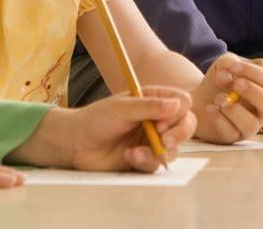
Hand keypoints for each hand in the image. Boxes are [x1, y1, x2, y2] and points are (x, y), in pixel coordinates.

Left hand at [9, 86, 194, 172]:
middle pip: (186, 125)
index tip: (163, 121)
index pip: (181, 102)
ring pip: (175, 148)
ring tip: (135, 152)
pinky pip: (157, 164)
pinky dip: (145, 161)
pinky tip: (128, 157)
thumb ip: (150, 107)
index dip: (179, 112)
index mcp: (153, 100)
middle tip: (163, 140)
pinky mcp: (144, 159)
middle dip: (179, 134)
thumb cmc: (96, 119)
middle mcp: (156, 119)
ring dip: (158, 151)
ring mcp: (152, 140)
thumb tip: (178, 104)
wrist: (76, 144)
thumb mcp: (123, 108)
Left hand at [191, 53, 262, 142]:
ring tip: (218, 98)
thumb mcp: (223, 66)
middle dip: (253, 92)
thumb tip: (229, 75)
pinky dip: (219, 118)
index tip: (234, 67)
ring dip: (233, 108)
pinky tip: (210, 108)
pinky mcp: (232, 137)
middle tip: (235, 83)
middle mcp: (260, 110)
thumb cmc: (218, 82)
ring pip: (251, 124)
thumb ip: (229, 62)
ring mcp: (248, 126)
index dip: (253, 73)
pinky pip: (230, 133)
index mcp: (262, 90)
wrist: (199, 99)